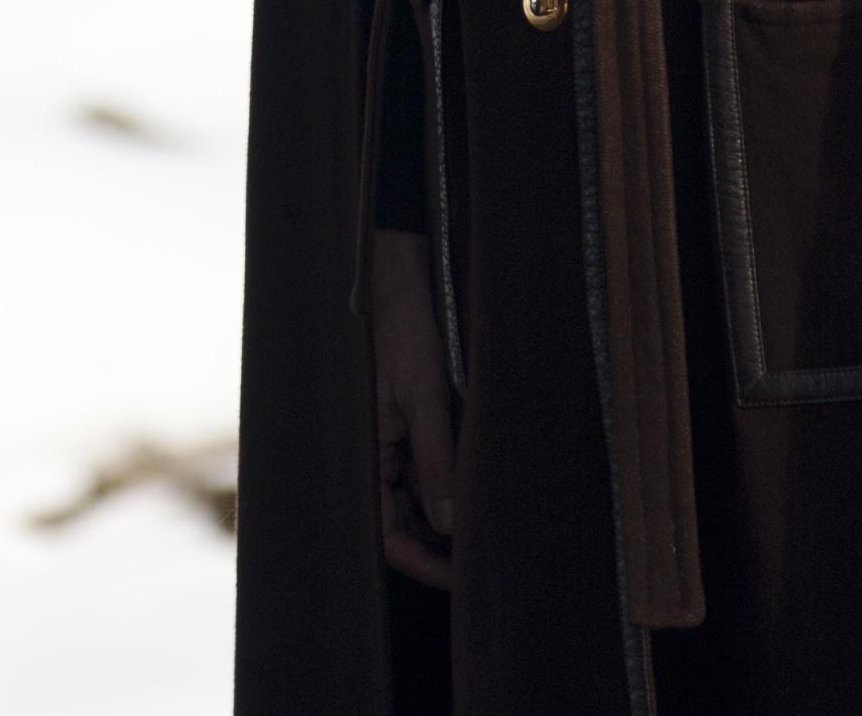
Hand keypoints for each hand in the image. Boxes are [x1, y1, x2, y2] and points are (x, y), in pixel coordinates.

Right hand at [370, 230, 457, 585]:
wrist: (403, 281)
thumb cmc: (406, 333)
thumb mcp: (425, 397)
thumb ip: (436, 460)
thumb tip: (449, 524)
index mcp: (368, 456)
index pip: (388, 536)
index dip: (424, 566)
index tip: (463, 580)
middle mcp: (379, 458)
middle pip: (406, 527)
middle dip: (441, 549)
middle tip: (486, 564)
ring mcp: (397, 444)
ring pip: (423, 503)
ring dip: (451, 519)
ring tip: (494, 528)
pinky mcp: (414, 427)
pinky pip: (431, 473)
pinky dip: (454, 487)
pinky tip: (484, 489)